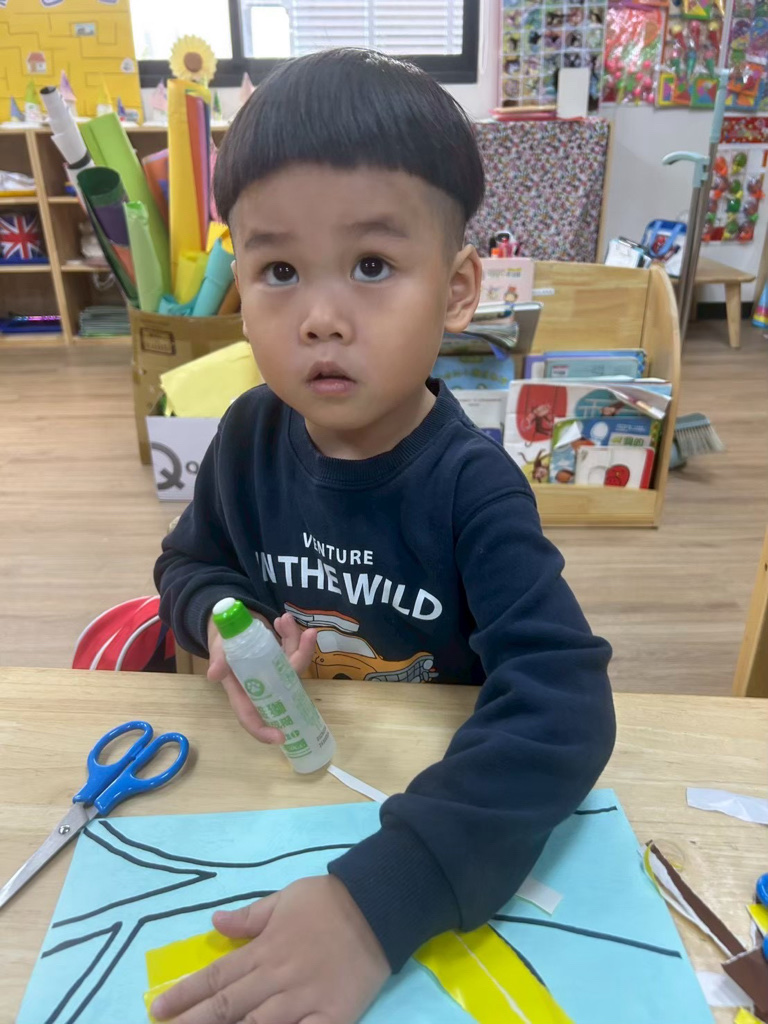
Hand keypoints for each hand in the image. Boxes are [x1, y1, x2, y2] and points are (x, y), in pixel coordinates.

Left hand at [151, 875, 390, 1023]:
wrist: (377, 906)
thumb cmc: (328, 901)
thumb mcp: (284, 898)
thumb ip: (249, 916)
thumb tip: (214, 920)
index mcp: (264, 950)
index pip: (216, 976)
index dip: (184, 995)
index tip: (156, 1010)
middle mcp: (276, 978)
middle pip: (227, 1008)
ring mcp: (303, 1001)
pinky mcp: (332, 1018)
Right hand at [207, 611, 316, 743]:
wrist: (228, 623)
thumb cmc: (220, 641)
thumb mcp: (217, 648)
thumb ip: (218, 660)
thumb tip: (214, 674)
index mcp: (243, 691)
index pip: (252, 717)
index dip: (264, 731)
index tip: (281, 737)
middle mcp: (262, 684)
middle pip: (285, 683)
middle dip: (299, 659)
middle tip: (307, 637)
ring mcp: (275, 669)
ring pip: (293, 662)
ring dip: (296, 640)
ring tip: (284, 619)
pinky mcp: (281, 654)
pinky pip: (292, 647)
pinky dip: (291, 632)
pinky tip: (282, 620)